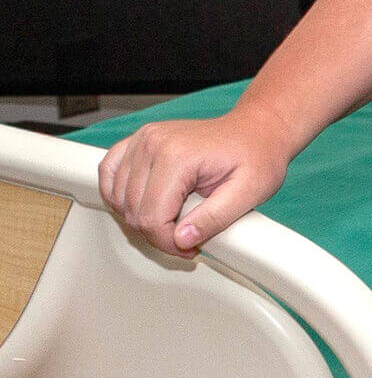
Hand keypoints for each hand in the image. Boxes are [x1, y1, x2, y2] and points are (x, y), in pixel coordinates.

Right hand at [97, 108, 292, 254]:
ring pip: (119, 198)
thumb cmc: (256, 155)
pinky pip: (108, 171)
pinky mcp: (138, 140)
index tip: (191, 248)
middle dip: (158, 234)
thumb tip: (182, 240)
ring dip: (141, 218)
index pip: (152, 218)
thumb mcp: (249, 192)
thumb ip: (215, 218)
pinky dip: (118, 195)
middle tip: (187, 239)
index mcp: (178, 155)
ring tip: (173, 222)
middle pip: (133, 211)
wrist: (256, 129)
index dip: (169, 243)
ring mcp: (143, 139)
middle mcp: (153, 143)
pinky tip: (141, 206)